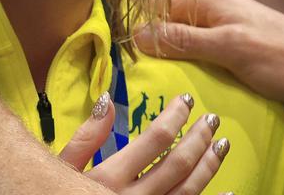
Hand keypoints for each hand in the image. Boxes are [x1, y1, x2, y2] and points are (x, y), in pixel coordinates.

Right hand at [58, 91, 230, 194]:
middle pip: (178, 164)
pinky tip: (229, 191)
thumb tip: (106, 99)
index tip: (186, 100)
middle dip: (199, 137)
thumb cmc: (54, 194)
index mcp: (109, 178)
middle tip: (212, 118)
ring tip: (221, 143)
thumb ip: (85, 137)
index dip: (176, 116)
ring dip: (209, 165)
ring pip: (188, 190)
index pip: (156, 139)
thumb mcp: (62, 166)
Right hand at [136, 0, 283, 151]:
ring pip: (182, 42)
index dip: (134, 19)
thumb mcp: (227, 48)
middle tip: (126, 69)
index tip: (114, 43)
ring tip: (146, 81)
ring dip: (168, 59)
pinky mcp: (233, 52)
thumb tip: (137, 33)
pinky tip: (177, 86)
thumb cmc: (280, 57)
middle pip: (166, 22)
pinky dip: (187, 69)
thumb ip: (183, 40)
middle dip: (148, 42)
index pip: (157, 1)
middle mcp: (214, 10)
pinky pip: (199, 57)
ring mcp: (224, 31)